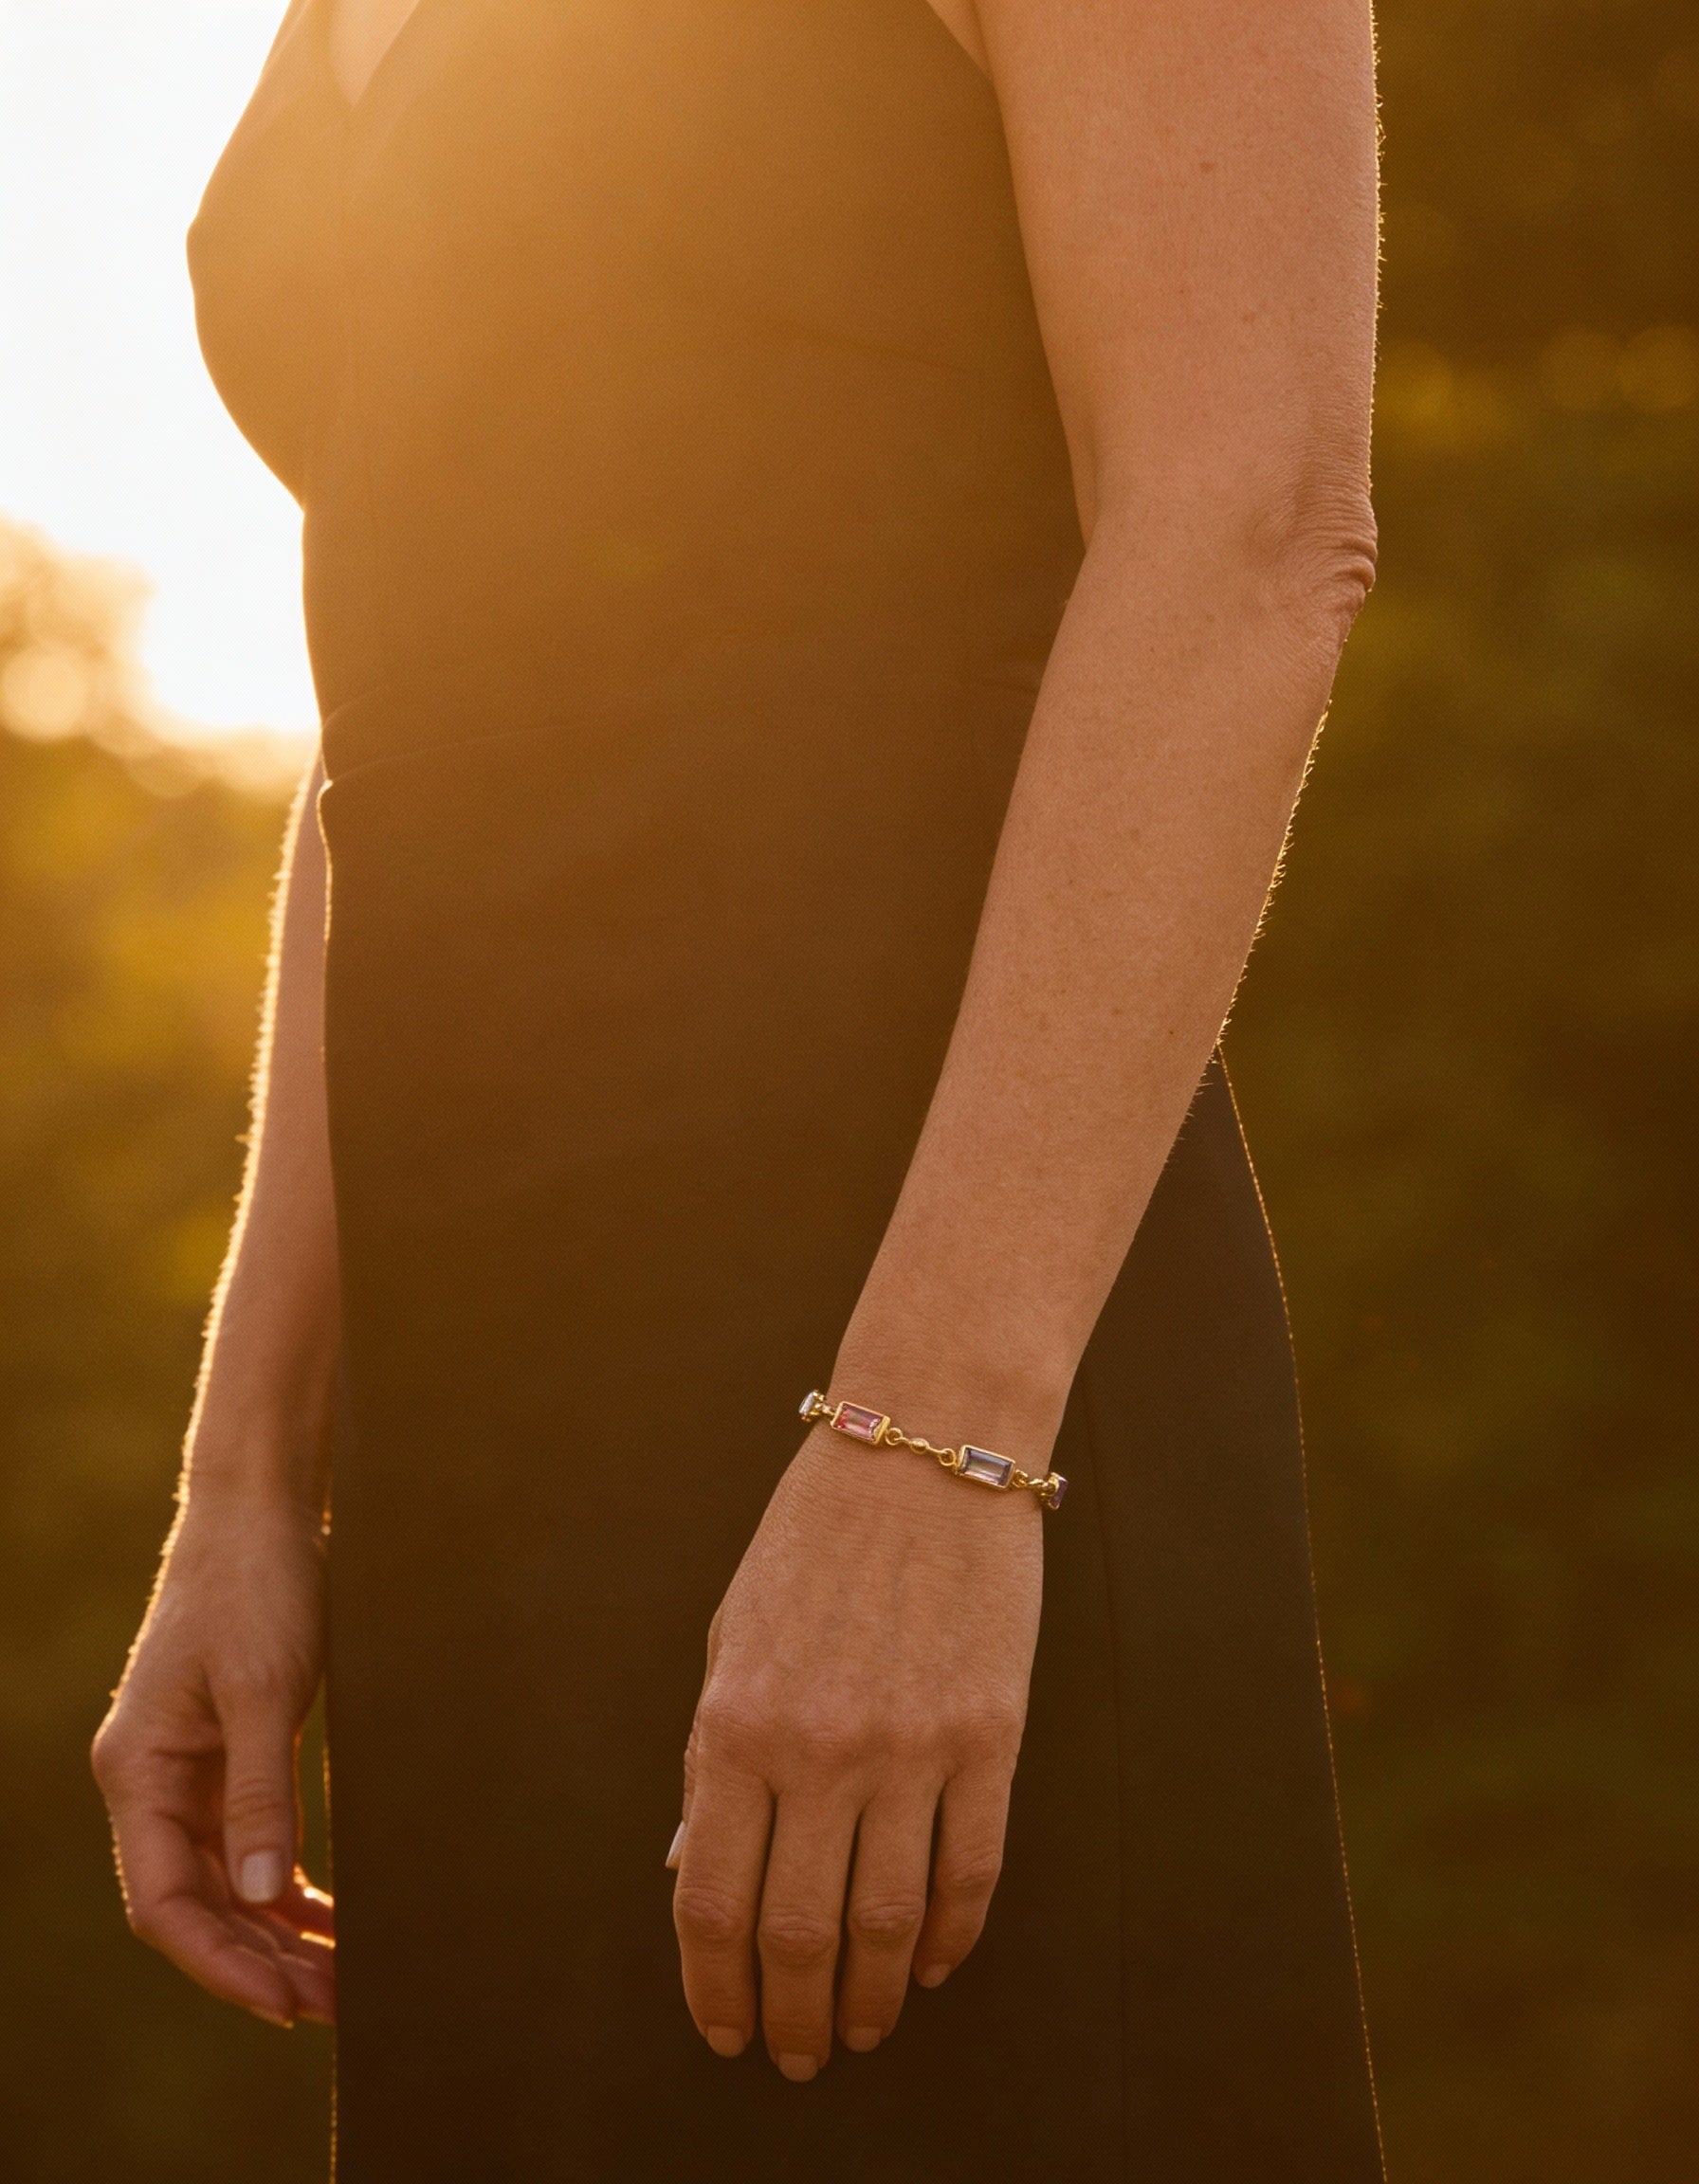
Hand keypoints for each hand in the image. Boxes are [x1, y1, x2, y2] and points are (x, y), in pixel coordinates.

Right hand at [91, 1495, 333, 2028]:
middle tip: (334, 2003)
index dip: (223, 1963)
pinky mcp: (227, 1753)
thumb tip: (266, 1898)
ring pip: (226, 1881)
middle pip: (197, 1904)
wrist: (262, 1512)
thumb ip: (262, 1795)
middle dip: (259, 1962)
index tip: (285, 2003)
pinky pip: (248, 1844)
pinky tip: (328, 1919)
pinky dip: (285, 1885)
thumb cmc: (257, 1585)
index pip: (167, 1903)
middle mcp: (153, 1780)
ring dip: (276, 1933)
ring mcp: (188, 1770)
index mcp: (139, 1770)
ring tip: (340, 1978)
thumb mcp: (266, 1689)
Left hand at [671, 1416, 1042, 2079]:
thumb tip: (695, 1869)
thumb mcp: (732, 1641)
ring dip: (868, 1998)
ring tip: (859, 2029)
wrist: (924, 1451)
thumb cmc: (814, 1542)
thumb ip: (714, 1762)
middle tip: (797, 2055)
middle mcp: (816, 1751)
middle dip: (790, 2018)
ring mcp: (909, 1749)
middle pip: (796, 1935)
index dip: (713, 1988)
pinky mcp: (989, 1737)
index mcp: (734, 1726)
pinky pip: (970, 1872)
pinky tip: (928, 1965)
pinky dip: (948, 1938)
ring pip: (885, 1923)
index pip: (710, 1902)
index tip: (724, 2032)